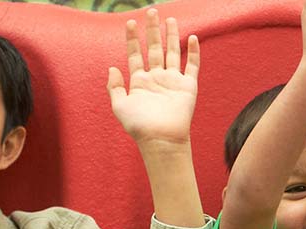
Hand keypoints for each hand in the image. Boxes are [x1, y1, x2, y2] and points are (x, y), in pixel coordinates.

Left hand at [108, 9, 198, 146]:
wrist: (161, 138)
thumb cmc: (139, 126)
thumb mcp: (119, 106)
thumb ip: (115, 87)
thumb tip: (112, 68)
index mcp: (140, 81)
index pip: (136, 54)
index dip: (133, 39)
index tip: (131, 23)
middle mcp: (157, 78)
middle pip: (155, 48)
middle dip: (153, 30)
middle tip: (152, 11)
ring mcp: (173, 81)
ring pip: (173, 53)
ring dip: (171, 36)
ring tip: (170, 19)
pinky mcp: (188, 86)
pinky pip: (192, 66)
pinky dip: (194, 52)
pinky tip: (192, 38)